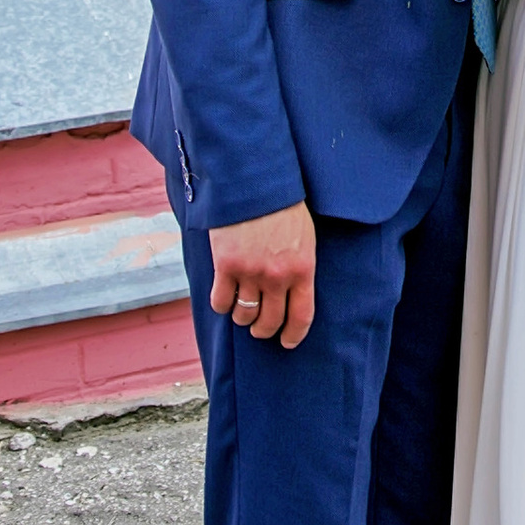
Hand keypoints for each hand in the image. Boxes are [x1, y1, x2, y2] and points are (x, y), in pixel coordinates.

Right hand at [208, 201, 316, 348]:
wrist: (254, 182)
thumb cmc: (281, 206)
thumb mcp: (304, 236)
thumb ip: (299, 266)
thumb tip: (292, 291)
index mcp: (302, 269)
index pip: (301, 316)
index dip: (293, 335)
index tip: (286, 342)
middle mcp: (277, 276)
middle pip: (269, 321)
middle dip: (263, 331)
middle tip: (259, 329)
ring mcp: (251, 272)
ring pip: (244, 315)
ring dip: (242, 316)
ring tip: (241, 309)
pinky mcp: (226, 265)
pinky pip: (220, 302)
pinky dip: (221, 304)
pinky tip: (223, 296)